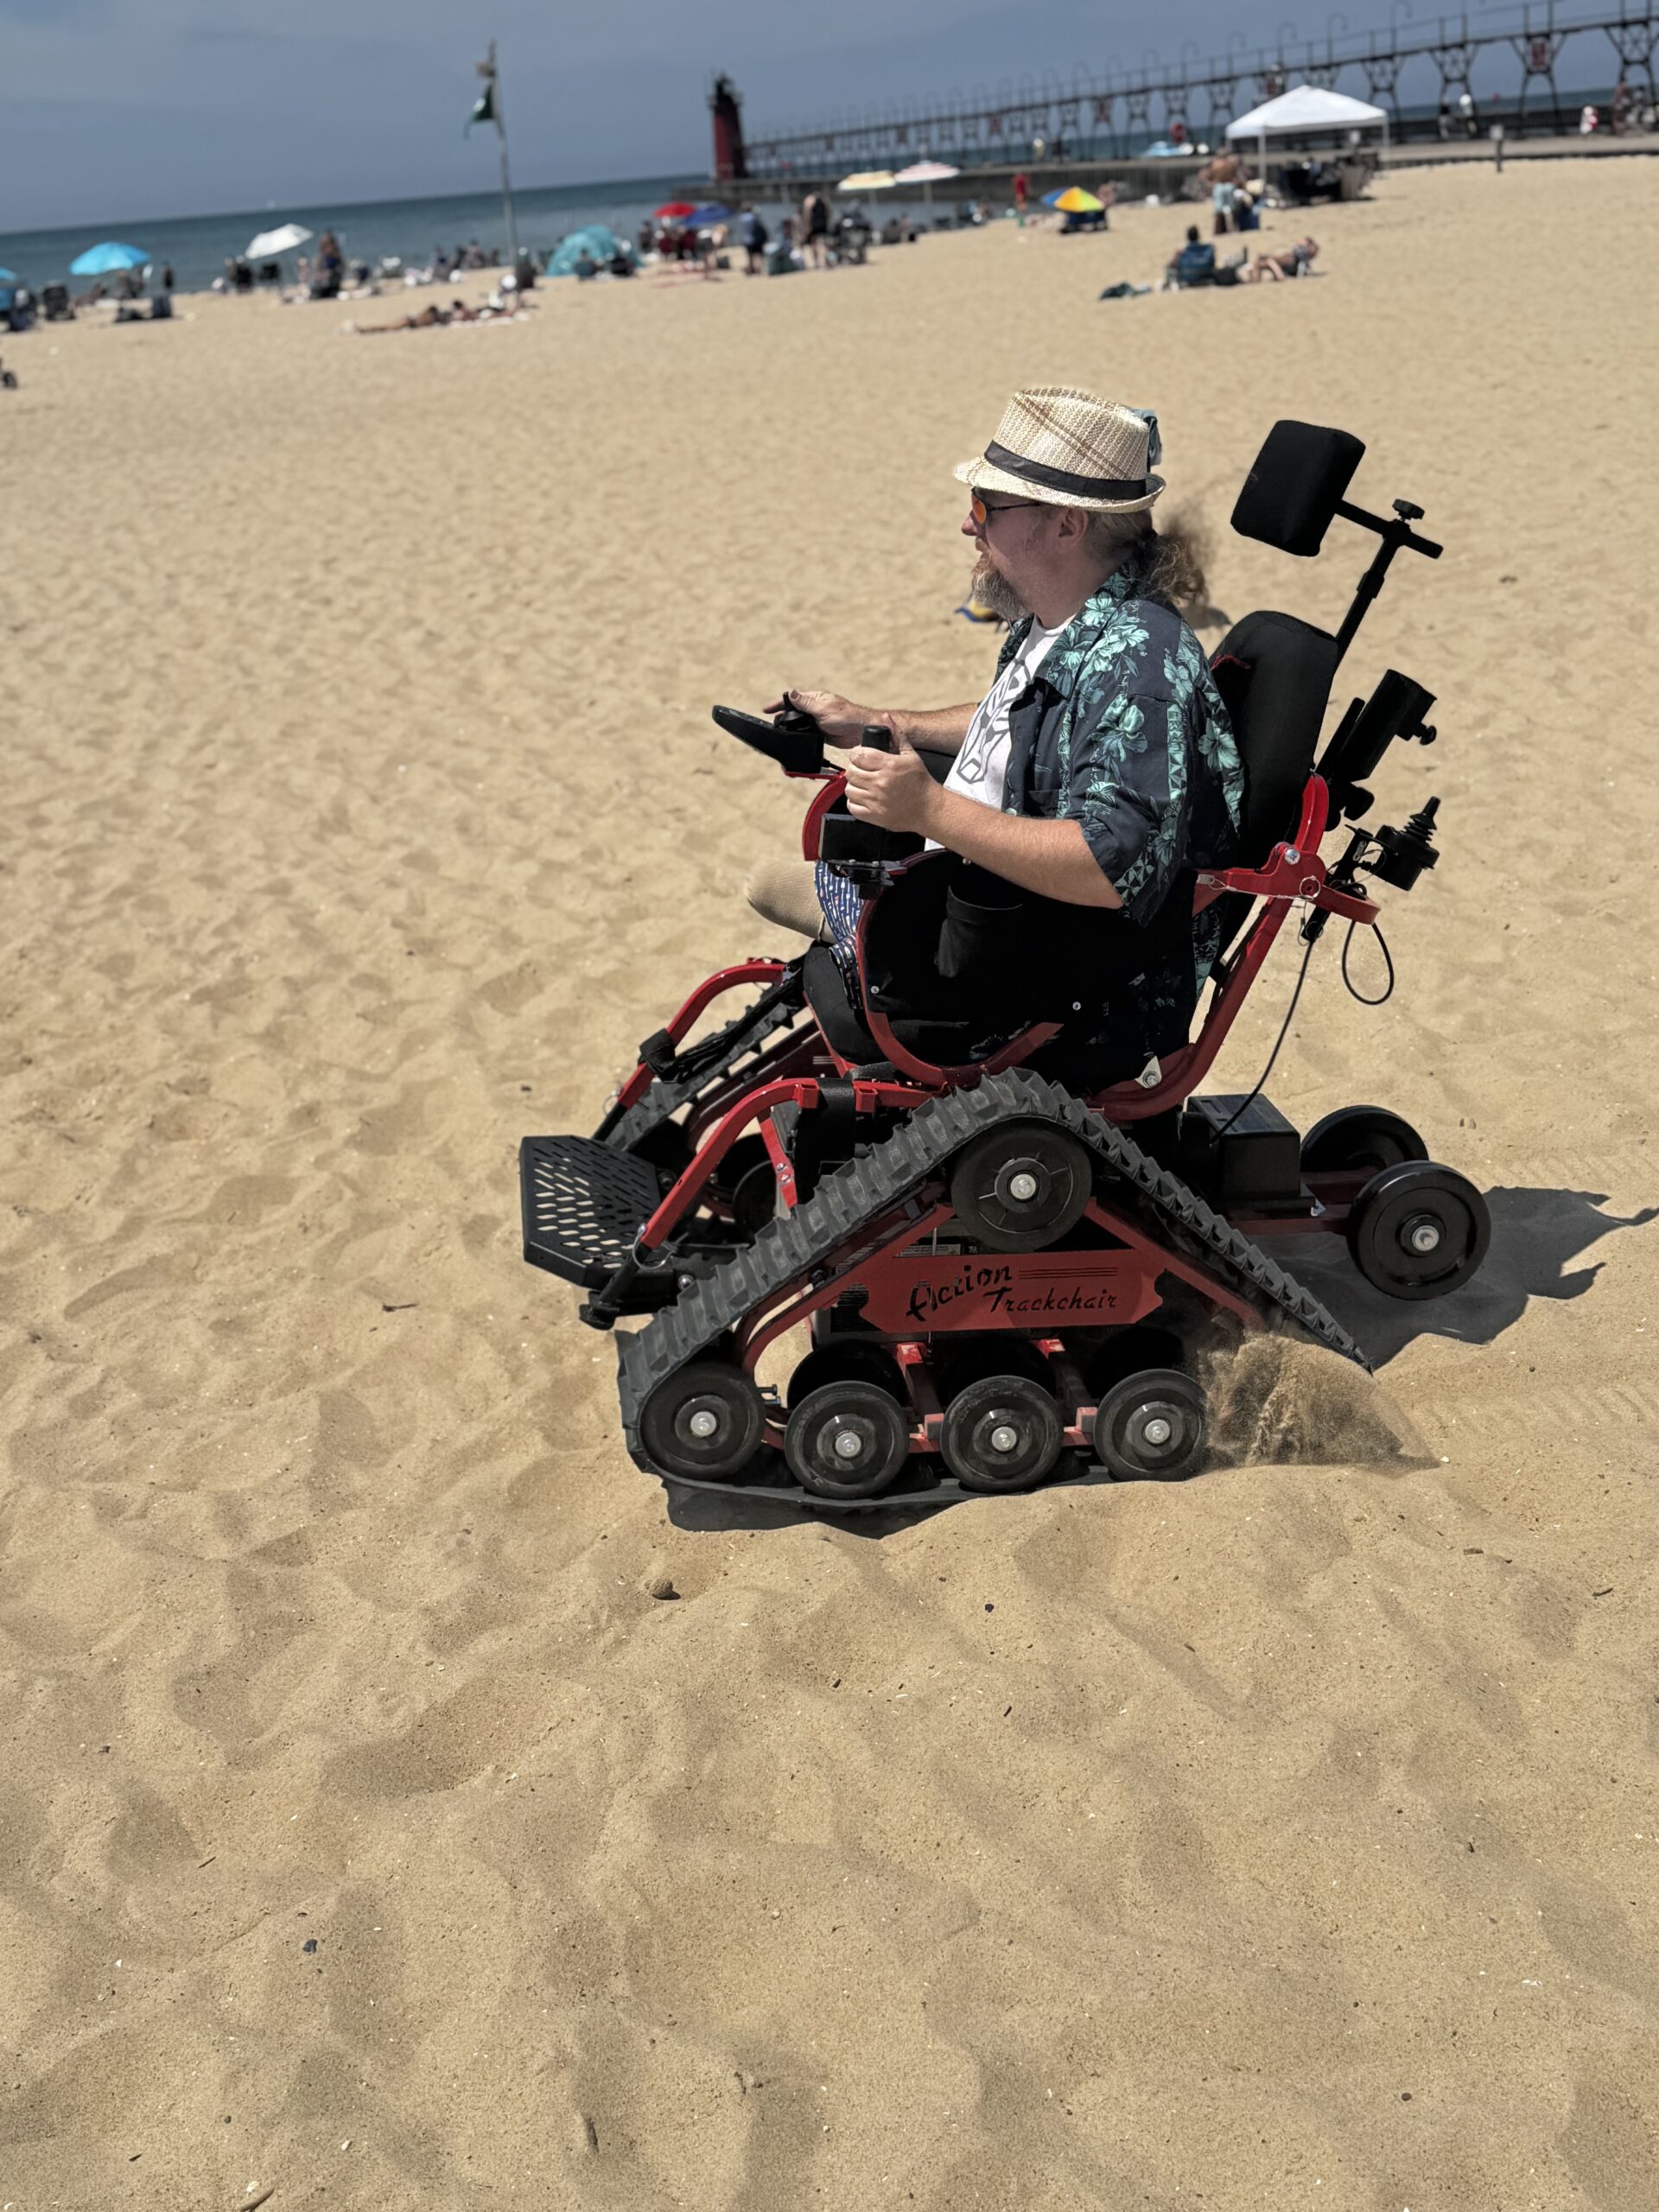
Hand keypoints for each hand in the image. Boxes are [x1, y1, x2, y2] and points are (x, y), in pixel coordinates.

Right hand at [761, 686, 872, 747]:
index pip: (791, 699)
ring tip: (779, 735)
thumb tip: (791, 693)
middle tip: (772, 726)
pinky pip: (805, 735)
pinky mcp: (820, 733)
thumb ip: (806, 703)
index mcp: (814, 699)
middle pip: (792, 713)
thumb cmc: (847, 716)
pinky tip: (793, 741)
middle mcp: (813, 709)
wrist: (862, 732)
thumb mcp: (823, 709)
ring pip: (797, 725)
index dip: (778, 704)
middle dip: (781, 718)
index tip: (766, 709)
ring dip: (789, 729)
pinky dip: (798, 737)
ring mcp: (816, 722)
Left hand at [843, 721, 936, 836]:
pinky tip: (865, 798)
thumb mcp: (911, 755)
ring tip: (864, 785)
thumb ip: (896, 735)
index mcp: (889, 765)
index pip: (858, 755)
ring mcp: (876, 801)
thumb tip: (885, 717)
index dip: (856, 754)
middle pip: (851, 772)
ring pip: (849, 789)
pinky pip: (852, 807)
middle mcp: (881, 783)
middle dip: (855, 769)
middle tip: (863, 771)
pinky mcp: (874, 816)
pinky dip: (855, 802)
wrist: (929, 809)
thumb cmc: (920, 781)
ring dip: (854, 786)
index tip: (861, 756)